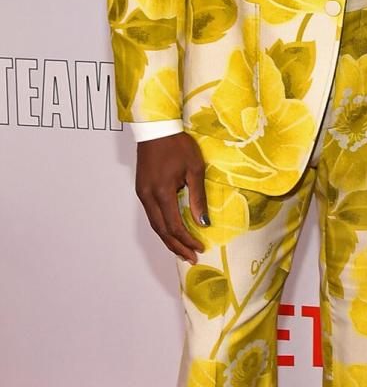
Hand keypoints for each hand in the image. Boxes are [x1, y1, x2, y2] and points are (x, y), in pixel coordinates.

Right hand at [136, 132, 208, 262]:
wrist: (156, 128)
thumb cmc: (178, 145)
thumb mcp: (195, 169)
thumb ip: (198, 198)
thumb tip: (204, 222)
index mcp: (162, 192)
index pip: (174, 225)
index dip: (187, 240)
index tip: (200, 248)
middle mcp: (148, 196)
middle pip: (161, 230)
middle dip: (176, 246)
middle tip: (191, 258)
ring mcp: (142, 193)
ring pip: (154, 224)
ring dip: (168, 239)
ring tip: (182, 250)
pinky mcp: (141, 189)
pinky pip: (151, 214)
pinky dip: (162, 227)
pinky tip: (171, 232)